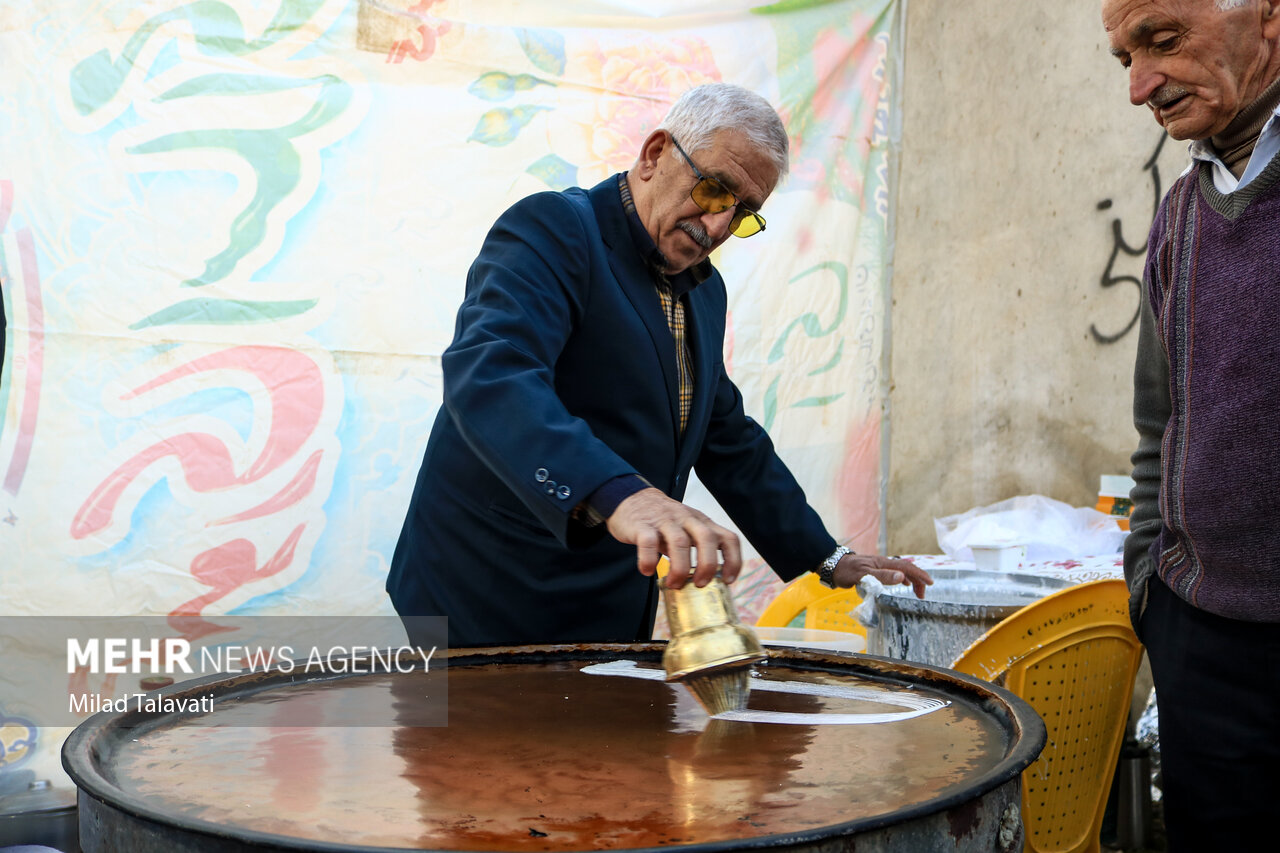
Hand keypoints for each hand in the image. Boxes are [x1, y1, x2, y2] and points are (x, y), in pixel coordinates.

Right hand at [605, 488, 741, 588]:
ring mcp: (665, 520)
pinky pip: (648, 543)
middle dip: (707, 566)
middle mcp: (687, 519)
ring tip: (673, 584)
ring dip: (679, 568)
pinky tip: (648, 571)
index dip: (733, 560)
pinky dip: (649, 560)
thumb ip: (696, 549)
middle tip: (698, 584)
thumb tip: (704, 582)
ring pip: (679, 542)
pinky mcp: (643, 525)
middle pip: (707, 539)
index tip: (727, 580)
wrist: (632, 498)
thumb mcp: (686, 529)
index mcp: (702, 523)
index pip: (728, 538)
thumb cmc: (663, 521)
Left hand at [831, 553, 932, 598]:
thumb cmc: (846, 570)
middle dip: (918, 580)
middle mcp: (884, 563)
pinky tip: (903, 583)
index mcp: (884, 563)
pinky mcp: (875, 571)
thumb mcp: (863, 575)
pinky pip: (894, 573)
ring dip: (912, 580)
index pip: (907, 567)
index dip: (920, 575)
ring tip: (917, 592)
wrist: (833, 565)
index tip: (930, 583)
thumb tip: (902, 577)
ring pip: (901, 571)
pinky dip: (902, 579)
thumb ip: (882, 576)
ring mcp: (880, 566)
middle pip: (907, 569)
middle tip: (922, 594)